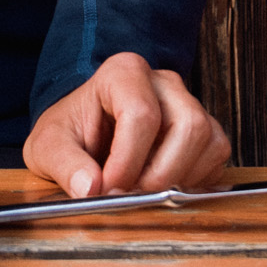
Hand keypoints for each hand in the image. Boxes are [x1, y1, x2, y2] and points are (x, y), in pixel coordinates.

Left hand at [24, 53, 231, 198]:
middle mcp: (163, 82)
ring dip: (179, 178)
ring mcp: (188, 103)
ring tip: (144, 187)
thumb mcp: (48, 147)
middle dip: (161, 173)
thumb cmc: (70, 135)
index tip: (107, 187)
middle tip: (130, 193)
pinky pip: (217, 156)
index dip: (127, 161)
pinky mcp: (204, 129)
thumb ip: (64, 164)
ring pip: (209, 141)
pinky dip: (194, 180)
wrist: (85, 136)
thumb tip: (90, 187)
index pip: (142, 115)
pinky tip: (163, 183)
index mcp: (123, 73)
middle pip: (189, 125)